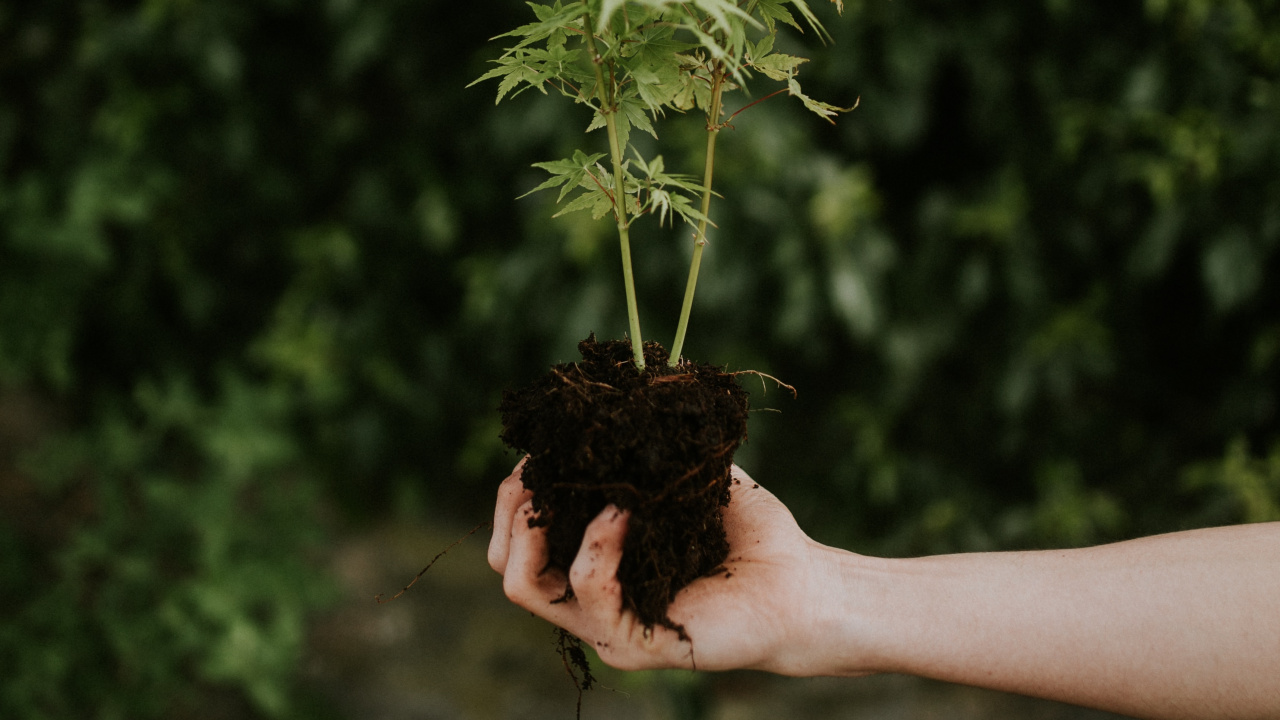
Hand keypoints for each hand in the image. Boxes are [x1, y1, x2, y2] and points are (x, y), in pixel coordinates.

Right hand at [488, 459, 861, 674]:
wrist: (800, 583)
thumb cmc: (748, 533)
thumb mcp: (684, 476)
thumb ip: (645, 447)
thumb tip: (613, 389)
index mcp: (591, 562)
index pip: (518, 536)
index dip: (515, 489)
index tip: (539, 446)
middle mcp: (588, 599)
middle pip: (506, 563)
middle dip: (509, 507)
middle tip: (536, 469)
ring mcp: (606, 626)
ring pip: (524, 586)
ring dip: (538, 526)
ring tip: (574, 487)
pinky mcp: (635, 644)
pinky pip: (590, 592)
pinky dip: (597, 543)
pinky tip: (624, 510)